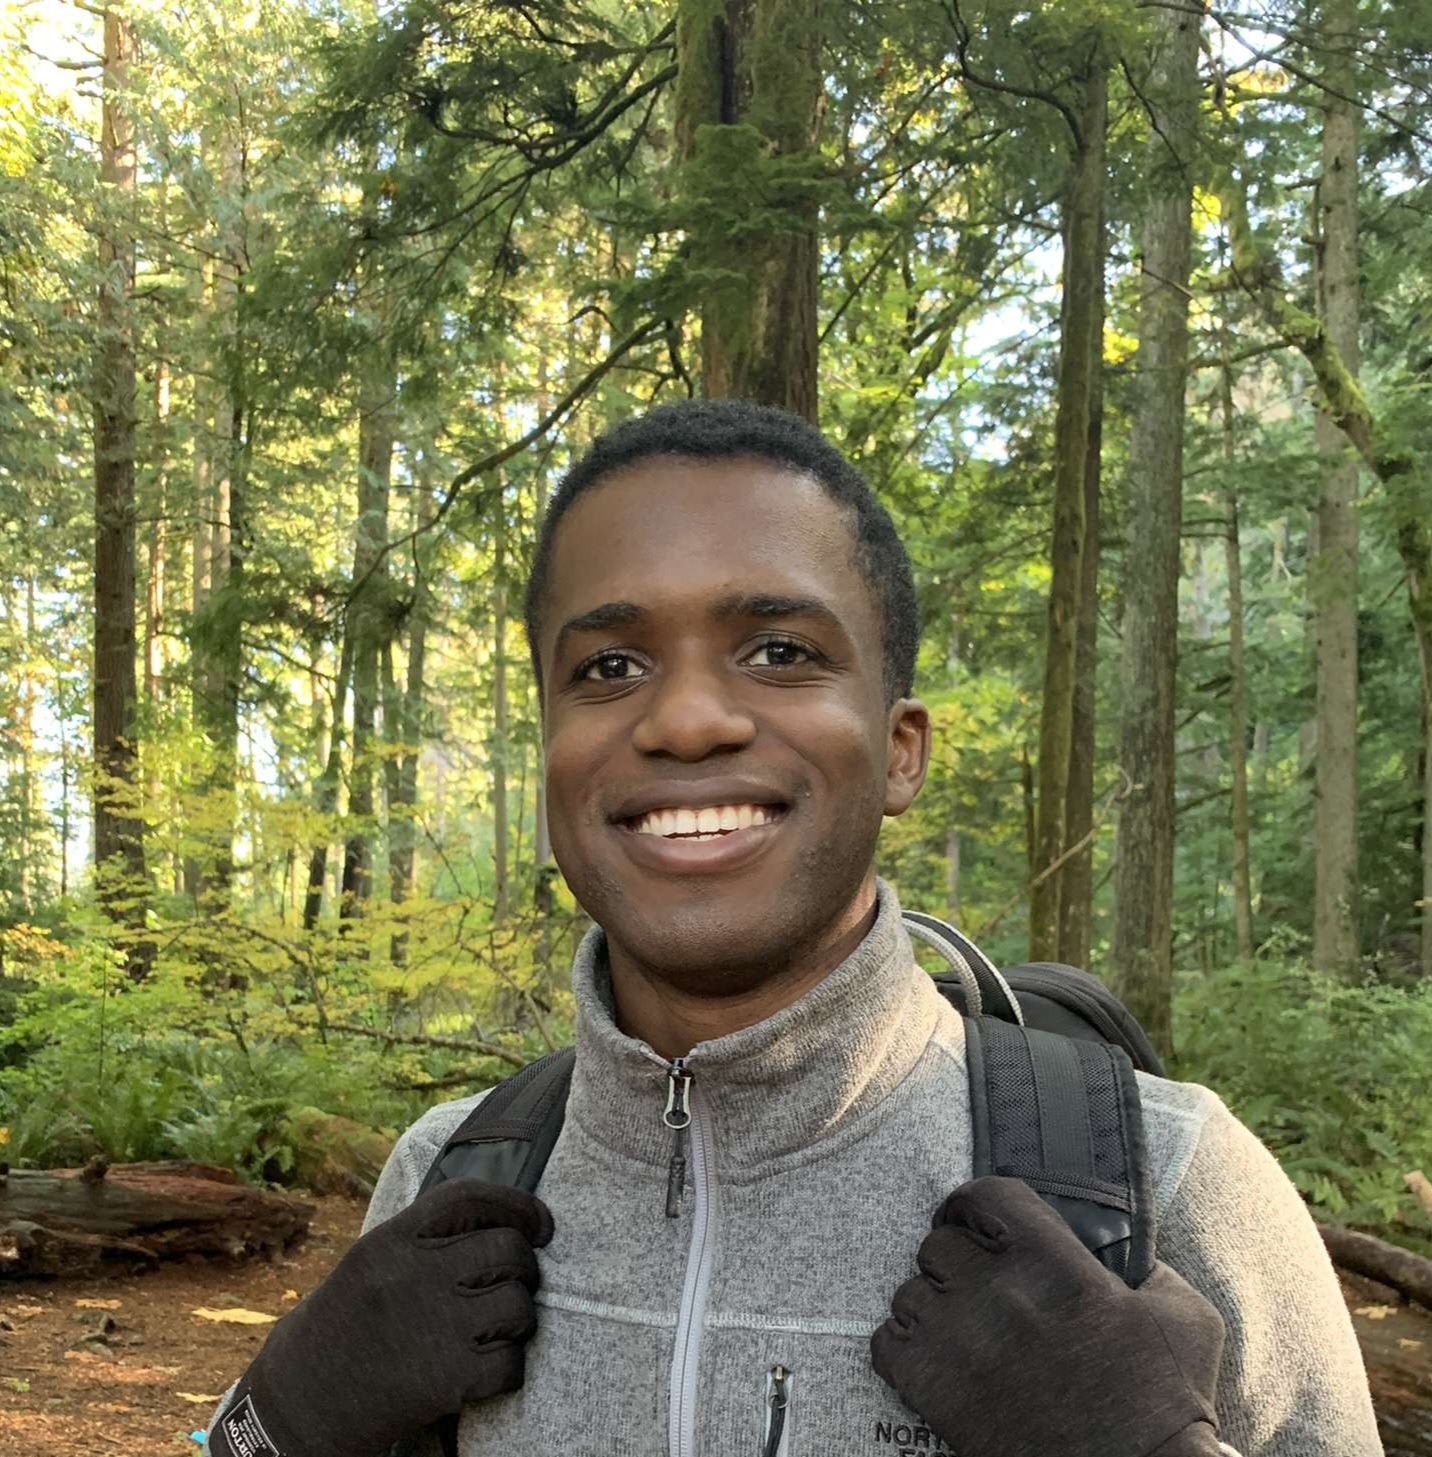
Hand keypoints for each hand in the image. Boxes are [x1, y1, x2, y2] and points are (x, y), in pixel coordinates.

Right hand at [209, 1179, 553, 1456]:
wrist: (295, 1406)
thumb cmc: (343, 1328)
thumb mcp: (370, 1264)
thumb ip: (424, 1240)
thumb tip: (500, 1219)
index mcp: (391, 1241)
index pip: (468, 1197)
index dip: (516, 1203)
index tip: (541, 1222)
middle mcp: (413, 1276)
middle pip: (508, 1249)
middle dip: (525, 1267)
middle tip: (516, 1283)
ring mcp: (431, 1327)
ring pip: (518, 1304)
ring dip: (521, 1319)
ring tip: (501, 1328)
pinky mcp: (443, 1381)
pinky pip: (510, 1363)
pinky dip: (510, 1368)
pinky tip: (490, 1369)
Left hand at [870, 1176, 1225, 1456]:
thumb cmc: (1164, 1405)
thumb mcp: (1186, 1316)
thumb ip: (1150, 1267)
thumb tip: (1123, 1251)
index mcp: (1055, 1263)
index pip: (984, 1194)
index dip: (977, 1205)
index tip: (978, 1221)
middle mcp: (998, 1290)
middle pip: (938, 1243)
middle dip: (956, 1263)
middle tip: (977, 1289)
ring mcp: (959, 1338)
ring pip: (909, 1291)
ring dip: (931, 1308)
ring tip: (961, 1332)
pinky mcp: (933, 1389)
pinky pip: (886, 1343)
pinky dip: (905, 1349)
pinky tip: (938, 1362)